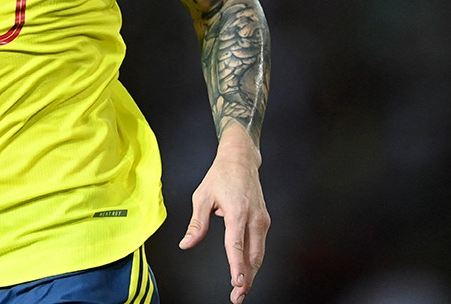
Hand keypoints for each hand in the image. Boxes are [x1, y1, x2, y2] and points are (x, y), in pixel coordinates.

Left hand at [179, 128, 269, 302]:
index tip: (237, 283)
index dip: (236, 266)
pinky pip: (260, 246)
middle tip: (237, 297)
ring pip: (259, 254)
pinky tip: (247, 272)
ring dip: (251, 273)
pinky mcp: (265, 221)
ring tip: (241, 290)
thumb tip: (186, 244)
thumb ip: (196, 223)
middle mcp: (254, 218)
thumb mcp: (202, 196)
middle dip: (246, 278)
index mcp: (237, 211)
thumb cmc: (220, 176)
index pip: (237, 244)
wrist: (240, 160)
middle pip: (253, 255)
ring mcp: (262, 220)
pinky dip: (254, 261)